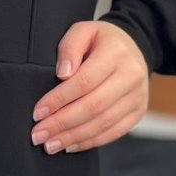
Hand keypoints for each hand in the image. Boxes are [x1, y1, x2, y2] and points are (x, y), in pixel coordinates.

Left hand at [30, 21, 149, 153]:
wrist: (134, 47)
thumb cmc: (101, 40)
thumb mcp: (83, 30)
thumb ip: (69, 47)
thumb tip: (63, 74)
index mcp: (116, 53)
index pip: (84, 81)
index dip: (59, 99)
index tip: (38, 112)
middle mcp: (131, 76)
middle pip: (94, 106)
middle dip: (62, 123)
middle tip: (39, 135)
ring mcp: (138, 96)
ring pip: (104, 123)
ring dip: (74, 137)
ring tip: (51, 145)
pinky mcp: (138, 112)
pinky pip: (114, 132)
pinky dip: (91, 141)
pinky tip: (71, 145)